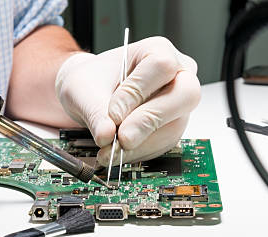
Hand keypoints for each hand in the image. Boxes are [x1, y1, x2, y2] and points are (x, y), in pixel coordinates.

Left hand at [55, 36, 200, 165]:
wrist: (90, 95)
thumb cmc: (91, 81)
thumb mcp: (83, 90)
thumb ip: (95, 112)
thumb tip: (106, 136)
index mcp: (158, 50)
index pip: (161, 67)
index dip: (137, 93)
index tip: (113, 114)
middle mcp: (178, 75)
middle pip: (184, 95)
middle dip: (149, 121)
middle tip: (122, 139)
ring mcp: (178, 105)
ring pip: (174, 126)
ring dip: (141, 144)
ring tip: (109, 151)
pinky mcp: (172, 128)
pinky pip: (164, 144)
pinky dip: (139, 152)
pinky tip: (117, 154)